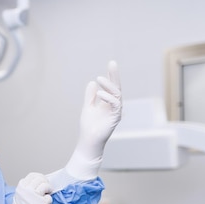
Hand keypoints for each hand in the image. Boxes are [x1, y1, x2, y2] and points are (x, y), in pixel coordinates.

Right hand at [0, 173, 52, 203]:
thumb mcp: (19, 196)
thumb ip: (26, 188)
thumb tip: (38, 183)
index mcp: (20, 187)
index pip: (32, 175)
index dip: (39, 178)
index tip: (42, 182)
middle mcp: (26, 190)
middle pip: (40, 178)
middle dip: (45, 182)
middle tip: (47, 188)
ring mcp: (33, 196)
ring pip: (45, 185)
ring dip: (49, 189)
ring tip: (48, 195)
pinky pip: (49, 197)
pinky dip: (49, 200)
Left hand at [66, 61, 121, 179]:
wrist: (88, 140)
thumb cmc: (89, 126)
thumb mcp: (87, 107)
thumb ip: (90, 96)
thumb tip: (92, 82)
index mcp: (107, 102)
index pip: (111, 87)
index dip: (111, 76)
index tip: (111, 64)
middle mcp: (113, 106)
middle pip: (116, 87)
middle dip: (115, 75)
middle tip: (112, 63)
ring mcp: (116, 111)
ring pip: (117, 94)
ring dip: (108, 85)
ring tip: (99, 79)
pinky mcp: (115, 117)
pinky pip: (115, 104)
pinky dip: (108, 97)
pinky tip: (99, 93)